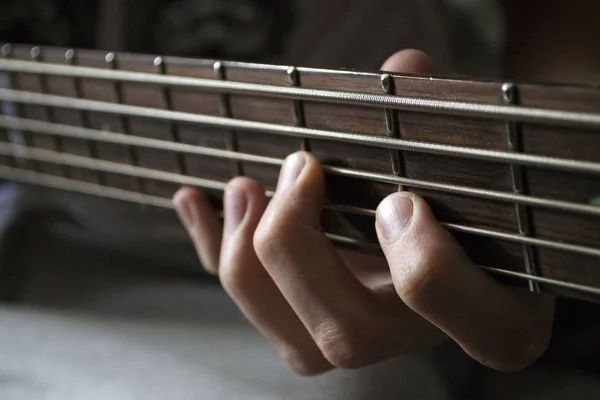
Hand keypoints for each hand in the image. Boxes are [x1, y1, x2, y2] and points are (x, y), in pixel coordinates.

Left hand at [172, 50, 554, 374]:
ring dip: (248, 256)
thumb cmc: (467, 191)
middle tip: (298, 167)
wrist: (446, 229)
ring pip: (291, 337)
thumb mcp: (474, 160)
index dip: (427, 266)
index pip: (476, 323)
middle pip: (349, 334)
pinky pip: (256, 309)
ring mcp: (361, 342)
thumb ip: (443, 120)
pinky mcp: (310, 329)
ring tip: (244, 185)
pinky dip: (216, 252)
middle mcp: (419, 341)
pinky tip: (196, 202)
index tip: (397, 198)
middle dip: (299, 248)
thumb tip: (404, 69)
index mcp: (494, 313)